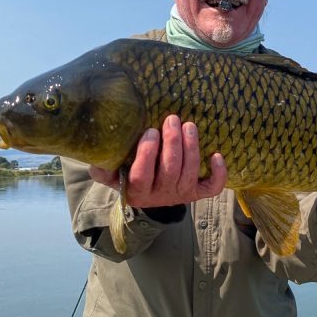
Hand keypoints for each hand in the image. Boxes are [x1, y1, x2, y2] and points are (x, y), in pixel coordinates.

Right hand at [88, 115, 227, 207]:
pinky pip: (212, 188)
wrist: (148, 196)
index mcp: (137, 191)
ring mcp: (181, 194)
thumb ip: (102, 168)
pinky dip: (219, 173)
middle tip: (172, 119)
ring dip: (192, 148)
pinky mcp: (197, 192)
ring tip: (189, 125)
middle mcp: (161, 195)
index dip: (147, 153)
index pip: (142, 175)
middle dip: (173, 143)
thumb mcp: (111, 174)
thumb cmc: (128, 176)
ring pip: (190, 173)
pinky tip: (217, 155)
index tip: (150, 131)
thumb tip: (96, 158)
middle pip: (170, 170)